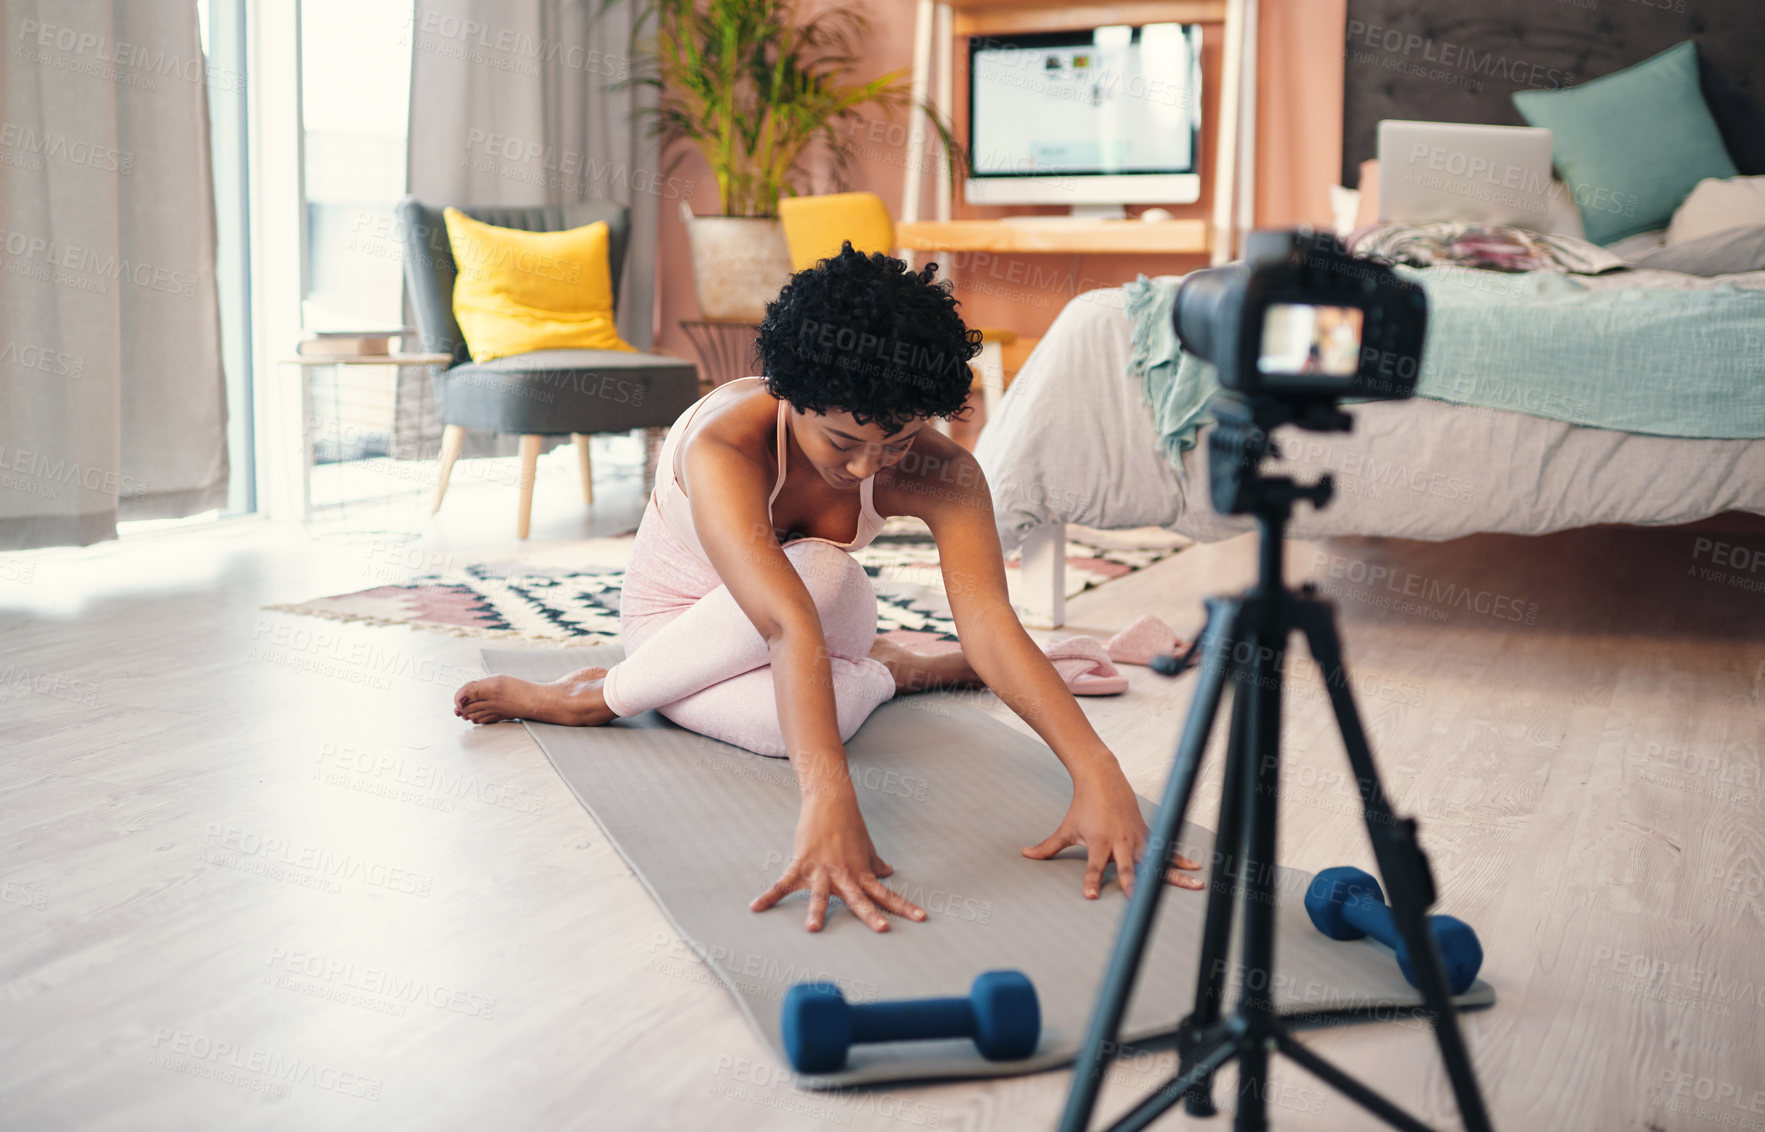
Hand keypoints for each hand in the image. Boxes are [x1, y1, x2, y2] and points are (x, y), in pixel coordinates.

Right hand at [750, 791, 927, 931]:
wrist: (830, 801)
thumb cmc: (849, 826)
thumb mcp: (866, 845)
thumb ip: (875, 863)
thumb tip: (889, 873)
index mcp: (861, 872)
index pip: (885, 894)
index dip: (903, 907)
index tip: (921, 919)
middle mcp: (843, 874)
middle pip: (858, 899)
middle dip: (870, 914)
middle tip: (881, 929)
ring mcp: (822, 869)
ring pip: (820, 894)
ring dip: (817, 910)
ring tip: (813, 929)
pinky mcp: (801, 863)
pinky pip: (783, 883)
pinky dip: (769, 896)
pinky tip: (756, 907)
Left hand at [1023, 771, 1204, 897]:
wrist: (1103, 779)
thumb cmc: (1082, 807)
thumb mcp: (1066, 828)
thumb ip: (1048, 847)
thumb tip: (1025, 855)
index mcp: (1099, 842)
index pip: (1093, 866)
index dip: (1091, 881)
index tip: (1089, 896)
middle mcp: (1120, 842)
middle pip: (1128, 865)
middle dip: (1132, 880)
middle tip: (1136, 896)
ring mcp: (1137, 839)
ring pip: (1156, 860)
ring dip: (1174, 874)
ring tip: (1194, 885)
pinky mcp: (1148, 836)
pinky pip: (1166, 851)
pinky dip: (1180, 860)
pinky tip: (1195, 870)